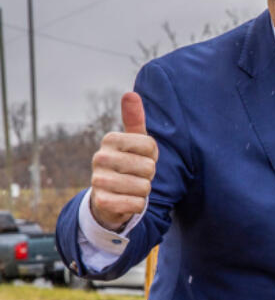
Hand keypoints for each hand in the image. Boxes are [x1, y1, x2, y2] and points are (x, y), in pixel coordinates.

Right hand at [89, 92, 157, 231]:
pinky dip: (138, 205)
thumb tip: (130, 94)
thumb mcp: (134, 141)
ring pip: (144, 187)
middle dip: (149, 175)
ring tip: (131, 187)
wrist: (109, 196)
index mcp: (110, 139)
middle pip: (149, 167)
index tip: (141, 157)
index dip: (152, 155)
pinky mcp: (102, 202)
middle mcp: (99, 157)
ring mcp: (98, 180)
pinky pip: (137, 204)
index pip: (150, 145)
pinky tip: (126, 201)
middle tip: (136, 175)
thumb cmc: (128, 164)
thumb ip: (135, 119)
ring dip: (144, 191)